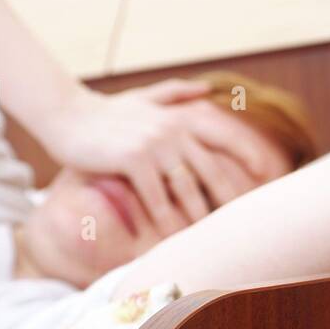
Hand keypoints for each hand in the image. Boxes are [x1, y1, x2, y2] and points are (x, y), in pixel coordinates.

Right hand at [47, 79, 279, 234]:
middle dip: (229, 196)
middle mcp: (173, 128)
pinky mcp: (133, 159)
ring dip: (199, 216)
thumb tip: (206, 90)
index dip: (246, 153)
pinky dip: (166, 219)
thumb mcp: (144, 96)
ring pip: (188, 187)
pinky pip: (157, 197)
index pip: (224, 134)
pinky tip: (173, 238)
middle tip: (242, 221)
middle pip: (211, 168)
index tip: (263, 174)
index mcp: (180, 114)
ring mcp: (154, 143)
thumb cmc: (107, 111)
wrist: (66, 116)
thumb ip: (176, 93)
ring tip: (210, 238)